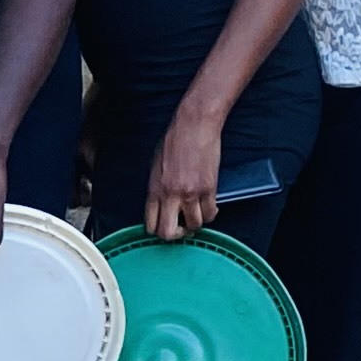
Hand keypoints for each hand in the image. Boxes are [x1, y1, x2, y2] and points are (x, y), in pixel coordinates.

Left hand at [142, 109, 222, 239]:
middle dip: (175, 235)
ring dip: (196, 223)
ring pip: (194, 225)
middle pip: (168, 232)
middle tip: (181, 228)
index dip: (158, 230)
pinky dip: (210, 213)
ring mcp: (190, 193)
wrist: (194, 125)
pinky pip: (210, 213)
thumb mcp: (155, 167)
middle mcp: (170, 195)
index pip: (150, 224)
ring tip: (196, 213)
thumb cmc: (174, 141)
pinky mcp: (209, 188)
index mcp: (154, 190)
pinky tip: (208, 206)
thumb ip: (157, 189)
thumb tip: (161, 205)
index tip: (165, 225)